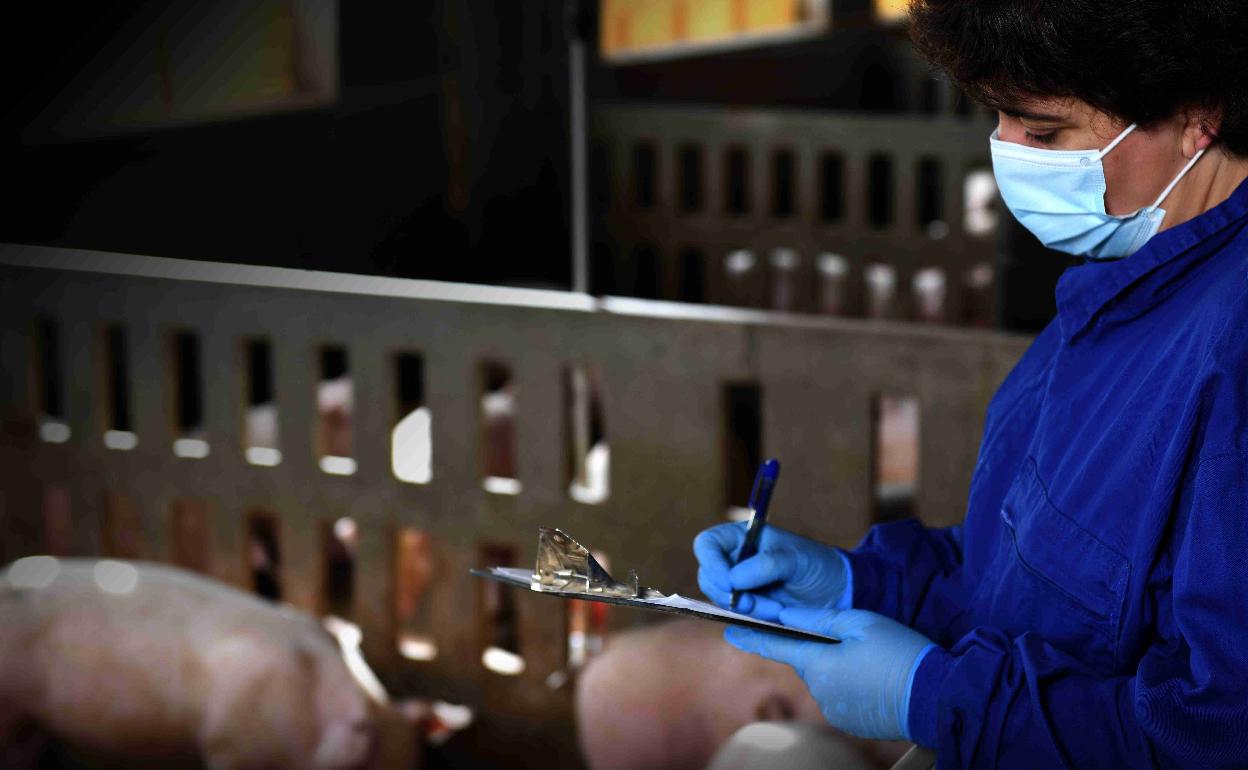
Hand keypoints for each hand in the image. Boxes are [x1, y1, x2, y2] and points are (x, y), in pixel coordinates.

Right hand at [693, 522, 849, 621]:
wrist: (837, 592)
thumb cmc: (816, 564)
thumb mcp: (796, 559)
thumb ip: (765, 565)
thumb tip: (733, 579)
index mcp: (742, 538)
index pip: (708, 544)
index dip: (710, 562)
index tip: (729, 583)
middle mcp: (734, 560)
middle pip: (708, 577)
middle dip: (729, 594)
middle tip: (753, 604)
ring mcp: (739, 586)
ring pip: (721, 600)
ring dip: (746, 609)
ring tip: (776, 609)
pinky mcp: (748, 608)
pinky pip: (737, 616)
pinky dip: (753, 619)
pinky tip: (776, 616)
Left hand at [725, 608, 935, 741]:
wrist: (937, 696)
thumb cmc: (900, 653)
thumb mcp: (861, 623)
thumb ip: (819, 618)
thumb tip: (786, 616)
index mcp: (819, 662)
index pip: (775, 646)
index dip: (752, 636)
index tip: (730, 629)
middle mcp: (819, 690)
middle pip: (806, 661)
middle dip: (819, 647)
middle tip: (851, 640)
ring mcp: (834, 710)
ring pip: (823, 678)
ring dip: (836, 667)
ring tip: (869, 660)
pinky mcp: (850, 722)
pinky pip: (839, 696)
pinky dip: (849, 685)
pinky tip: (872, 679)